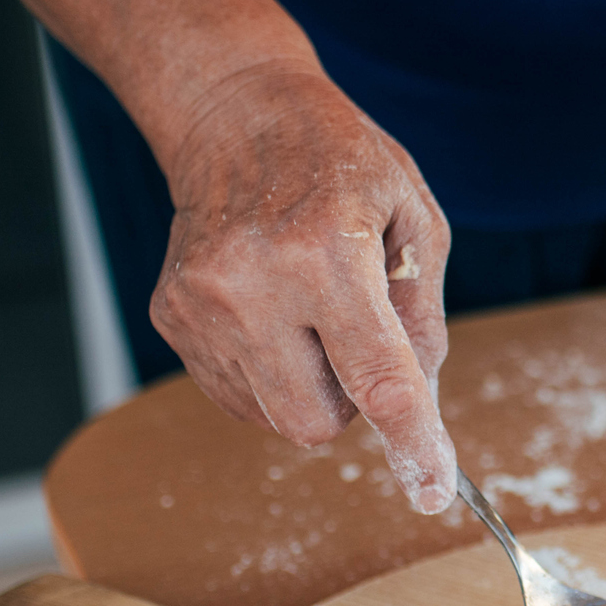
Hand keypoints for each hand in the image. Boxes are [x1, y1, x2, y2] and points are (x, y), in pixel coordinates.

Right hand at [151, 62, 457, 513]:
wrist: (234, 114)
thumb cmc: (339, 162)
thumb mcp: (414, 219)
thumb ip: (422, 318)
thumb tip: (418, 404)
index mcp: (328, 253)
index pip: (375, 376)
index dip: (411, 441)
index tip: (433, 490)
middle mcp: (254, 283)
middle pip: (316, 421)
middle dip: (350, 403)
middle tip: (357, 337)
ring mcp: (202, 304)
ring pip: (276, 417)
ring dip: (310, 386)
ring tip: (310, 308)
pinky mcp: (172, 317)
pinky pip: (238, 394)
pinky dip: (271, 371)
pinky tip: (273, 310)